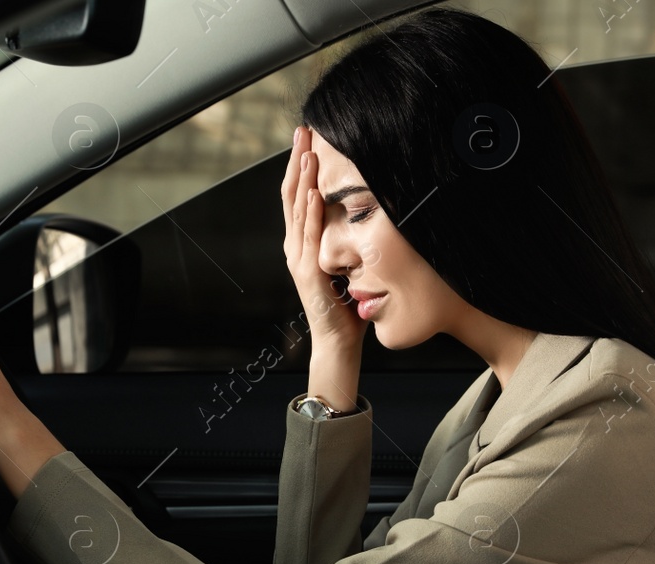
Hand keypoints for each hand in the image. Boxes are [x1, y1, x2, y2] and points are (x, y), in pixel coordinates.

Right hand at [281, 125, 366, 354]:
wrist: (338, 341)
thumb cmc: (346, 304)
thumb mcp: (346, 262)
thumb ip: (345, 239)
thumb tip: (362, 211)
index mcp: (301, 241)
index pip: (299, 195)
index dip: (300, 165)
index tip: (307, 138)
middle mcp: (294, 246)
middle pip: (292, 194)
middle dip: (297, 160)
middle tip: (302, 131)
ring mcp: (297, 258)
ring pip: (298, 210)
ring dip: (303, 179)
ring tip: (307, 152)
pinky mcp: (307, 272)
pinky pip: (310, 237)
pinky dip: (312, 213)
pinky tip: (315, 192)